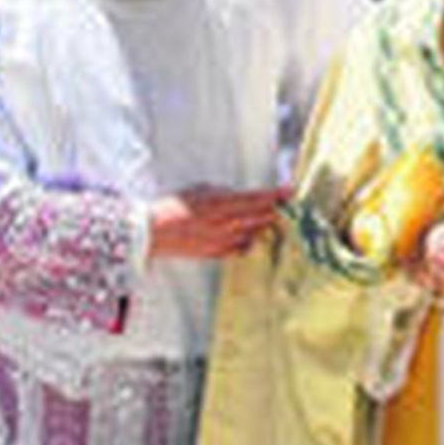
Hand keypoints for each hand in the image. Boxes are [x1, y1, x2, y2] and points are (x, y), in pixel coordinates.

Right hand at [146, 185, 289, 259]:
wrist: (153, 233)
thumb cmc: (173, 206)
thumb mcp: (202, 191)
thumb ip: (225, 194)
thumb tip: (242, 198)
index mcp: (222, 204)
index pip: (257, 199)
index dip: (276, 195)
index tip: (289, 191)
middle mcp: (226, 224)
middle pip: (262, 216)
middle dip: (276, 209)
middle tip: (286, 204)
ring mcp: (224, 241)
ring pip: (254, 233)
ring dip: (264, 224)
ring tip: (270, 217)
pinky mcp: (217, 254)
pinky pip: (241, 248)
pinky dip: (248, 240)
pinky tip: (249, 235)